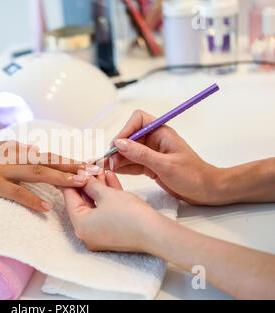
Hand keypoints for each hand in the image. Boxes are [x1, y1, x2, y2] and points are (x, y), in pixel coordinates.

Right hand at [0, 141, 87, 211]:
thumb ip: (9, 151)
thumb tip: (33, 152)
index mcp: (7, 148)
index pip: (42, 153)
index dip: (64, 159)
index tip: (83, 163)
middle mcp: (6, 154)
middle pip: (45, 159)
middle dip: (71, 165)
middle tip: (93, 170)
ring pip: (35, 171)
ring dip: (60, 177)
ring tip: (81, 183)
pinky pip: (14, 192)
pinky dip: (31, 198)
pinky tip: (47, 206)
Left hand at [62, 170, 162, 251]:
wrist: (156, 233)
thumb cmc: (131, 217)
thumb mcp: (107, 195)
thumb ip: (91, 185)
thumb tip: (82, 177)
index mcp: (81, 226)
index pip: (70, 198)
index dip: (71, 180)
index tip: (70, 169)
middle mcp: (88, 234)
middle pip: (83, 202)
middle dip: (88, 182)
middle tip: (88, 167)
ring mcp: (100, 234)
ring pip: (96, 205)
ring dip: (99, 187)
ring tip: (100, 170)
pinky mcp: (113, 233)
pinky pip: (105, 212)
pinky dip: (107, 198)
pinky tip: (110, 179)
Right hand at [104, 110, 223, 204]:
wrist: (207, 191)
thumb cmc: (193, 176)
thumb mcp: (165, 165)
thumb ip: (141, 154)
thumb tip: (120, 143)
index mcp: (161, 132)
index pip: (138, 120)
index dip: (125, 130)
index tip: (117, 145)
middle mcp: (154, 140)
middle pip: (129, 137)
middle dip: (117, 148)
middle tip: (108, 162)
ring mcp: (151, 153)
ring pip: (128, 151)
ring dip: (117, 159)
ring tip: (107, 168)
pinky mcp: (150, 166)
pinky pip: (132, 163)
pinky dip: (123, 167)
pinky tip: (115, 171)